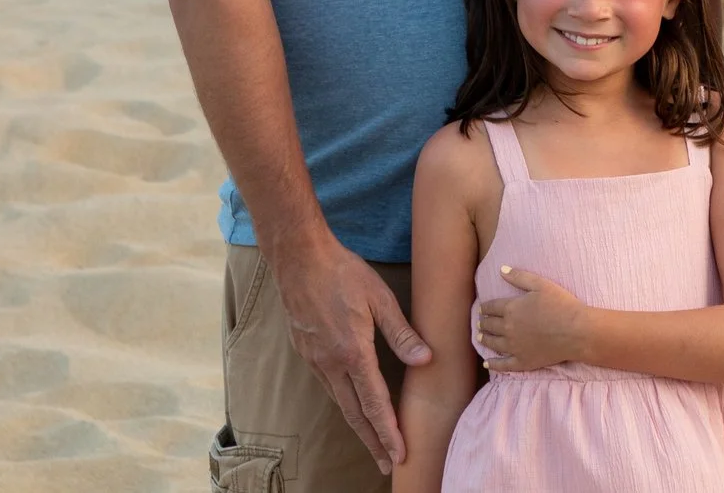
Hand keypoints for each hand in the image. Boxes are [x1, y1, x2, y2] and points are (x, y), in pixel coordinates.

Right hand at [269, 231, 433, 474]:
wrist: (299, 258)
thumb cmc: (343, 273)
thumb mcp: (380, 299)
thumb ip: (402, 333)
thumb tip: (425, 359)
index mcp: (353, 353)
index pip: (375, 403)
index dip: (389, 432)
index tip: (400, 454)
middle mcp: (331, 363)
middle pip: (355, 414)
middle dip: (373, 442)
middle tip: (388, 464)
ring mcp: (315, 359)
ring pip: (340, 402)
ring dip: (358, 426)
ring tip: (373, 443)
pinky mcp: (306, 352)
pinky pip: (328, 386)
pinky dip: (344, 403)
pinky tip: (352, 406)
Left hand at [476, 267, 590, 371]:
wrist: (576, 331)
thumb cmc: (561, 304)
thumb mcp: (541, 284)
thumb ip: (519, 277)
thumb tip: (501, 270)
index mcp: (511, 309)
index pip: (491, 307)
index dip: (485, 307)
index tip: (482, 308)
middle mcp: (508, 328)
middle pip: (490, 325)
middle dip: (483, 322)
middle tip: (480, 322)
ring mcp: (514, 347)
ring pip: (493, 343)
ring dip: (484, 339)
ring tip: (480, 337)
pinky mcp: (523, 361)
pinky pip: (504, 365)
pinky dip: (494, 364)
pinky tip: (488, 363)